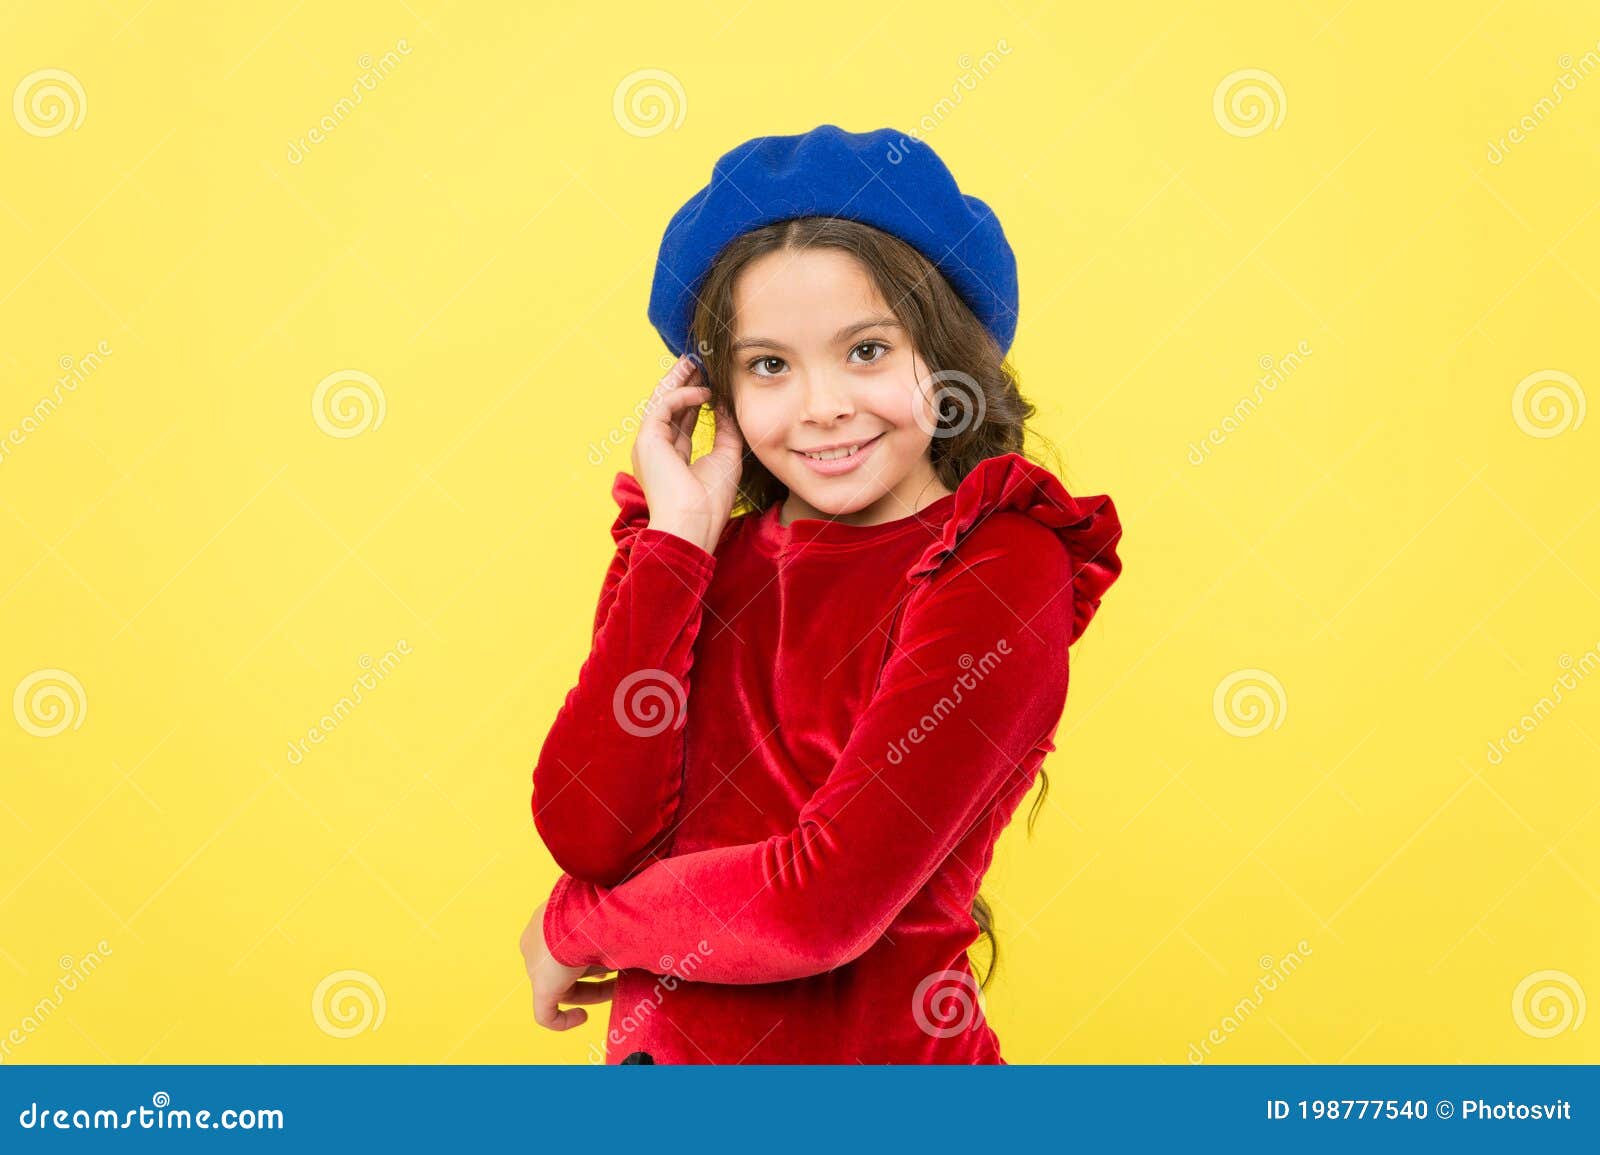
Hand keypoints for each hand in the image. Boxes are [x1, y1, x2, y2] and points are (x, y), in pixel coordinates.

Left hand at [521, 900, 616, 1030]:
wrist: (582, 917)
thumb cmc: (599, 909)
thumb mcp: (607, 917)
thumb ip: (613, 931)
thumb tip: (638, 937)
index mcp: (548, 920)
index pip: (567, 944)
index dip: (592, 954)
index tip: (611, 959)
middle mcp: (537, 943)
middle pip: (566, 966)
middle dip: (594, 974)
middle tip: (618, 977)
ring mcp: (536, 967)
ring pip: (563, 987)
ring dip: (590, 992)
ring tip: (614, 992)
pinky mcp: (541, 989)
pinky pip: (546, 1015)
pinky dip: (564, 1021)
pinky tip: (583, 1018)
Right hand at [631, 354, 743, 552]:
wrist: (693, 524)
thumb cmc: (709, 502)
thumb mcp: (725, 458)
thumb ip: (726, 429)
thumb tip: (727, 403)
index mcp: (672, 457)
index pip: (682, 420)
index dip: (695, 399)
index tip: (711, 382)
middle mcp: (656, 448)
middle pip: (668, 406)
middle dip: (683, 381)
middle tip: (699, 361)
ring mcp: (649, 443)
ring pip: (661, 400)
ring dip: (679, 378)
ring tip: (696, 361)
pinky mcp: (647, 439)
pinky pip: (662, 405)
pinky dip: (682, 394)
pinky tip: (704, 391)